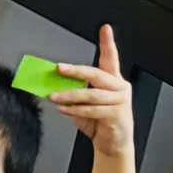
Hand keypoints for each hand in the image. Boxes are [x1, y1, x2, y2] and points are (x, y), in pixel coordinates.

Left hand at [47, 24, 134, 157]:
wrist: (112, 143)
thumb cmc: (99, 121)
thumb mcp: (84, 103)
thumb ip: (74, 92)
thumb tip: (52, 84)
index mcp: (112, 80)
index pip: (111, 58)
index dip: (108, 43)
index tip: (105, 29)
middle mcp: (119, 87)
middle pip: (97, 74)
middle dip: (76, 70)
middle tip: (59, 68)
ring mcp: (120, 100)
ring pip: (92, 94)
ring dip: (69, 95)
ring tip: (53, 96)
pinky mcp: (118, 114)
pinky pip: (93, 109)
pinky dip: (75, 110)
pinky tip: (64, 109)